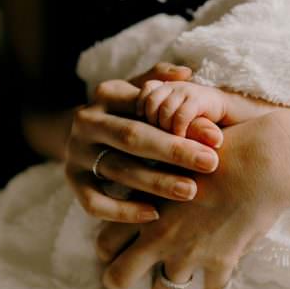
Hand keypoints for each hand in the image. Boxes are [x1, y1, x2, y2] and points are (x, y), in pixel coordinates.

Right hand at [64, 65, 224, 222]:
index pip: (147, 106)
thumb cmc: (128, 112)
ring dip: (156, 182)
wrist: (81, 133)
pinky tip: (153, 214)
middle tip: (210, 164)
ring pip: (117, 169)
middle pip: (132, 137)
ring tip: (190, 191)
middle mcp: (87, 121)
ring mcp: (76, 152)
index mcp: (108, 94)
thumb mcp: (142, 91)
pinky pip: (94, 202)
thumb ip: (163, 82)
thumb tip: (186, 73)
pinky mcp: (72, 181)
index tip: (216, 138)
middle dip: (174, 151)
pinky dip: (122, 211)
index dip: (182, 122)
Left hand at [95, 115, 289, 288]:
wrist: (259, 163)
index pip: (105, 241)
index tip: (112, 252)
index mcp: (142, 208)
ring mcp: (188, 253)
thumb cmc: (215, 149)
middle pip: (120, 275)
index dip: (106, 250)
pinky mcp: (219, 262)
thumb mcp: (171, 155)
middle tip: (125, 279)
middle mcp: (159, 236)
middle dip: (119, 280)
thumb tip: (139, 177)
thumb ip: (151, 174)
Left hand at [136, 80, 227, 138]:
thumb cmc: (195, 119)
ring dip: (166, 127)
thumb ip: (155, 117)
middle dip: (153, 121)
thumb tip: (135, 124)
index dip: (142, 106)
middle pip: (152, 101)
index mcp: (164, 86)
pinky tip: (183, 137)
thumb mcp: (171, 118)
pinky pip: (181, 115)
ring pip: (165, 109)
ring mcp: (186, 90)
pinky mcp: (199, 99)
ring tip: (173, 138)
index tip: (144, 122)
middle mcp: (174, 85)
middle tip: (160, 135)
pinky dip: (179, 129)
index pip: (145, 90)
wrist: (228, 114)